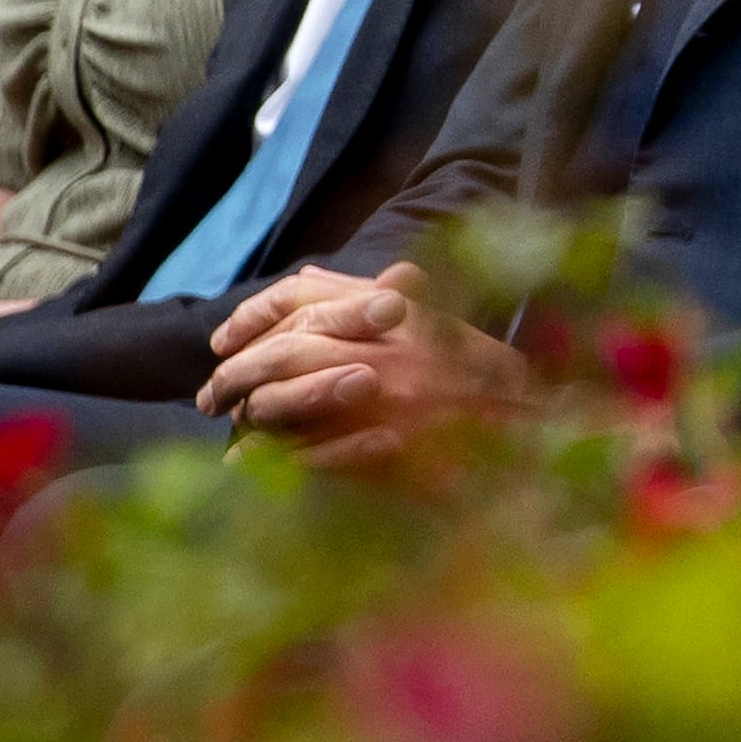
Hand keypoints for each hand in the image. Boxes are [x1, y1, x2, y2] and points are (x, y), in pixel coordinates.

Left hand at [193, 261, 533, 464]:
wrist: (530, 423)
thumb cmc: (478, 372)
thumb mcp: (429, 320)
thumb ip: (370, 298)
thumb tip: (312, 277)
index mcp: (390, 308)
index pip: (302, 295)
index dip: (253, 315)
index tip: (222, 339)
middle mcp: (382, 343)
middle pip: (283, 347)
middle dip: (236, 371)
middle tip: (209, 395)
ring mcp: (383, 395)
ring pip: (285, 398)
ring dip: (249, 413)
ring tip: (227, 427)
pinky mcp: (384, 441)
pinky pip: (307, 449)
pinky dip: (272, 458)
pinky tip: (248, 464)